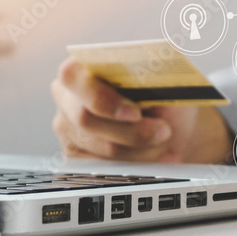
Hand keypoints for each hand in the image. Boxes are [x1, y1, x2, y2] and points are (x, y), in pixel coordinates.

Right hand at [50, 57, 231, 163]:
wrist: (170, 121)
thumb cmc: (161, 93)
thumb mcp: (161, 79)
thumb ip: (150, 79)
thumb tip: (158, 85)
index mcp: (81, 68)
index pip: (72, 76)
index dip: (102, 97)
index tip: (136, 112)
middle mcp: (67, 98)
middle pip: (87, 118)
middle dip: (133, 131)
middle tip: (163, 131)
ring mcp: (69, 129)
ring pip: (104, 148)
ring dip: (142, 148)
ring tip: (164, 141)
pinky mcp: (78, 156)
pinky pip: (107, 167)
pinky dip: (138, 163)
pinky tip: (156, 155)